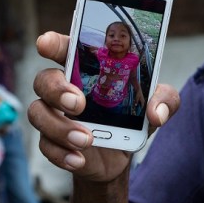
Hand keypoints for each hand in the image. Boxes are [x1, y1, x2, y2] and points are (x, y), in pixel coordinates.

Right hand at [28, 32, 179, 181]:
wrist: (121, 155)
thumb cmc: (132, 116)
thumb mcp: (157, 104)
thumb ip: (166, 100)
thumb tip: (157, 113)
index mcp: (85, 68)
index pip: (63, 48)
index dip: (52, 43)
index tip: (46, 44)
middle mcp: (63, 88)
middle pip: (43, 79)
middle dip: (56, 89)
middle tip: (79, 104)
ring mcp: (54, 115)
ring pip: (38, 113)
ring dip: (59, 127)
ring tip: (86, 139)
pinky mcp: (53, 142)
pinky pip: (45, 146)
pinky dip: (61, 154)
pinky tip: (79, 159)